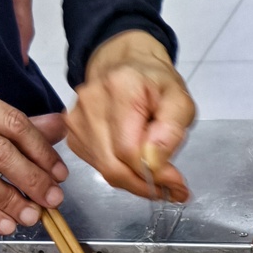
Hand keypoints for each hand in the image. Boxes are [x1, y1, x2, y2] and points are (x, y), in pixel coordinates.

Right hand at [65, 31, 194, 201]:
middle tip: (171, 190)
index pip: (130, 150)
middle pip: (113, 166)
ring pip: (106, 169)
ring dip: (135, 181)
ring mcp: (75, 118)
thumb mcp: (180, 102)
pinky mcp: (72, 132)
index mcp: (120, 88)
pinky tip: (136, 162)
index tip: (177, 184)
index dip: (154, 175)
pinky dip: (120, 171)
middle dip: (145, 185)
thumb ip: (171, 133)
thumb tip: (155, 164)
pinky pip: (98, 165)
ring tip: (158, 174)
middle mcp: (90, 103)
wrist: (126, 62)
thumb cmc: (156, 82)